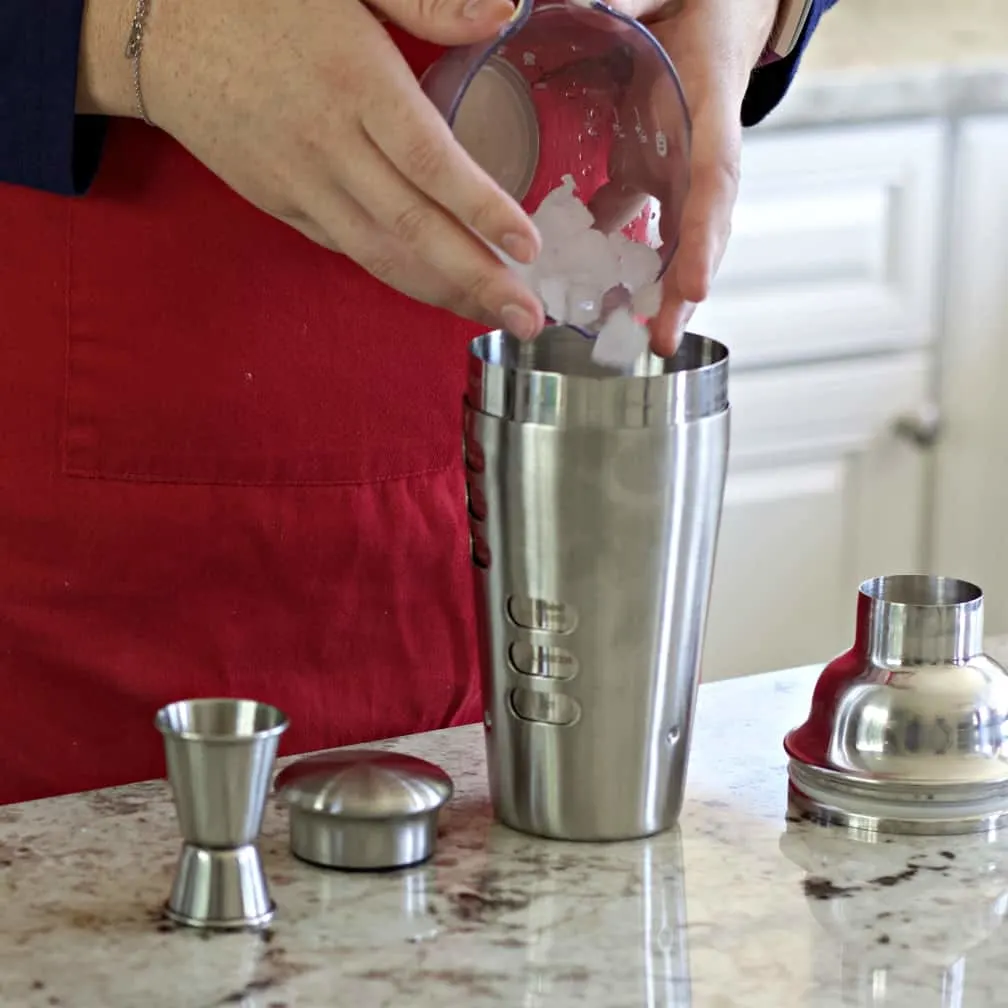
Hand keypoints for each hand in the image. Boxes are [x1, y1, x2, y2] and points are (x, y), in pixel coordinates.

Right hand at [77, 0, 545, 336]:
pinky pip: (346, 247)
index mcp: (355, 80)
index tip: (529, 248)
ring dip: (440, 292)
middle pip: (412, 227)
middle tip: (528, 318)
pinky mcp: (280, 204)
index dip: (481, 209)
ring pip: (379, 252)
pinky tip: (434, 289)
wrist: (152, 26)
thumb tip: (504, 10)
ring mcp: (301, 184)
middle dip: (475, 278)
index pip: (429, 160)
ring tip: (492, 318)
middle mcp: (330, 144)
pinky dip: (395, 273)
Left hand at [608, 0, 778, 353]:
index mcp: (710, 108)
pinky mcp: (650, 170)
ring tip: (630, 336)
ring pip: (670, 239)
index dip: (704, 237)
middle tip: (661, 340)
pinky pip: (634, 222)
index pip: (713, 182)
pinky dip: (614, 257)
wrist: (715, 8)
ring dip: (654, 289)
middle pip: (700, 232)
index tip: (696, 286)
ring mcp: (676, 168)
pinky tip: (586, 287)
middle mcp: (699, 151)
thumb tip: (592, 0)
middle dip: (683, 289)